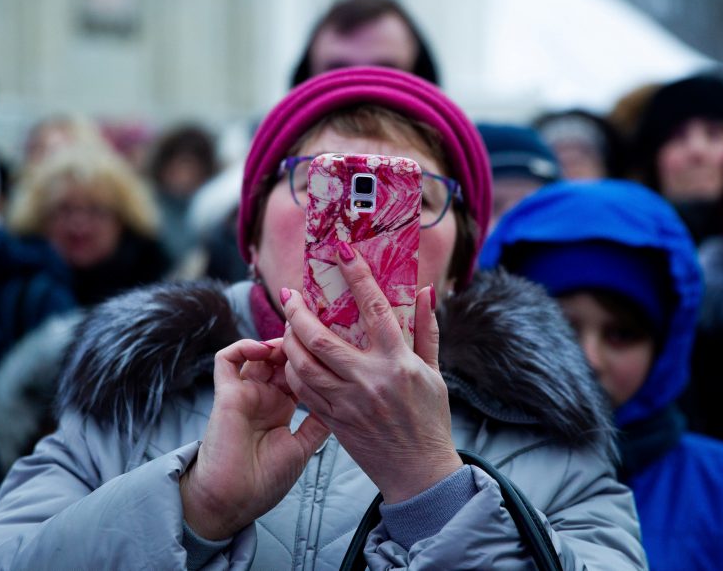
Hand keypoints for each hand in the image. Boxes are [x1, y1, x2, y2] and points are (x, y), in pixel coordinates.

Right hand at [180, 339, 329, 539]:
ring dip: (274, 342)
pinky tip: (263, 348)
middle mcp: (263, 397)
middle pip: (280, 358)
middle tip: (313, 335)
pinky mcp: (226, 394)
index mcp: (281, 408)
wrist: (233, 501)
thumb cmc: (265, 481)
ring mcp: (245, 393)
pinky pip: (226, 360)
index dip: (311, 359)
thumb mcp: (302, 448)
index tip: (331, 346)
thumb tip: (343, 401)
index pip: (298, 373)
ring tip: (291, 341)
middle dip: (296, 345)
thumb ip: (318, 424)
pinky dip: (243, 347)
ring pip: (257, 353)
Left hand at [280, 247, 462, 503]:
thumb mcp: (435, 372)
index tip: (342, 251)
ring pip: (302, 366)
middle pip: (319, 339)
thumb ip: (427, 329)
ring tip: (287, 325)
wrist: (419, 472)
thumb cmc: (430, 419)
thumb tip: (426, 291)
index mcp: (397, 363)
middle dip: (298, 312)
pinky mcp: (333, 421)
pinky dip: (293, 371)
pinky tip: (293, 358)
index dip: (356, 275)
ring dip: (288, 341)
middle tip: (290, 294)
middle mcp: (368, 380)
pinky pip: (302, 391)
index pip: (373, 308)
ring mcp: (346, 403)